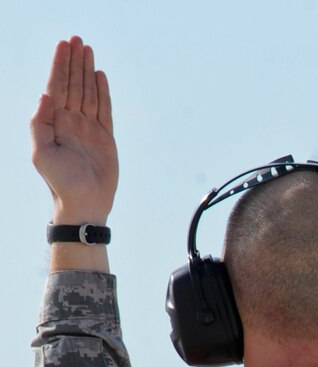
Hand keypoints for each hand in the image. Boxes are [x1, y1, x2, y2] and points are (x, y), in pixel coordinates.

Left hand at [30, 36, 117, 224]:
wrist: (84, 202)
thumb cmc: (59, 181)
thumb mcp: (40, 153)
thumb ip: (39, 124)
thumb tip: (45, 96)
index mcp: (54, 122)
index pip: (57, 87)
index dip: (60, 66)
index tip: (64, 46)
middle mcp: (70, 121)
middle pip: (72, 84)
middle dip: (73, 61)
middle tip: (76, 40)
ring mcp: (88, 128)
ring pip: (88, 92)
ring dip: (87, 71)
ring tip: (87, 50)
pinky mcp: (105, 137)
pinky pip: (104, 109)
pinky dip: (102, 91)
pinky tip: (100, 76)